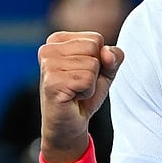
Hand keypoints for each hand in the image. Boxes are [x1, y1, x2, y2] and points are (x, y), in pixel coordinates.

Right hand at [38, 31, 123, 162]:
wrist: (69, 124)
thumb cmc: (84, 94)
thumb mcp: (105, 70)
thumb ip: (114, 55)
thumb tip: (106, 53)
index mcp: (57, 40)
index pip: (96, 38)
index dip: (99, 59)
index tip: (83, 72)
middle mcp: (48, 49)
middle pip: (94, 48)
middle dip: (95, 70)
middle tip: (79, 84)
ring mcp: (47, 65)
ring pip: (92, 64)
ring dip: (90, 83)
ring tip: (75, 91)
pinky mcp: (52, 82)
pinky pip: (87, 80)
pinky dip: (87, 92)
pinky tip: (73, 98)